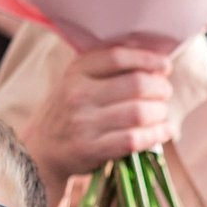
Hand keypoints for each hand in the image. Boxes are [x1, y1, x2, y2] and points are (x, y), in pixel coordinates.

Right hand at [25, 44, 174, 186]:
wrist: (41, 149)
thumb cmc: (69, 111)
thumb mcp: (77, 80)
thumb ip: (107, 68)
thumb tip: (153, 59)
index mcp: (76, 71)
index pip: (117, 57)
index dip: (147, 59)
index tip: (165, 66)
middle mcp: (78, 94)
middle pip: (135, 85)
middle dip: (160, 88)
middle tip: (165, 93)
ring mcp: (83, 123)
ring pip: (138, 113)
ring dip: (160, 113)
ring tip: (163, 113)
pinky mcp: (90, 149)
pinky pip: (133, 140)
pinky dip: (155, 135)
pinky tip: (164, 131)